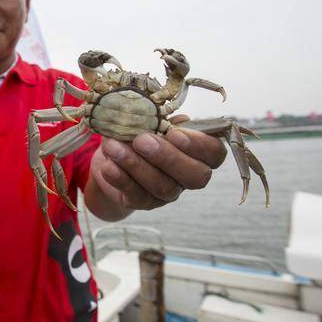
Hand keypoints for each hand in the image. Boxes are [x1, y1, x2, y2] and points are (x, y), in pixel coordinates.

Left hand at [89, 116, 226, 211]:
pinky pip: (136, 196)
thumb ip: (163, 119)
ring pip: (163, 187)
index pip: (214, 153)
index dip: (199, 145)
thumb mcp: (150, 120)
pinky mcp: (143, 202)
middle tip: (142, 140)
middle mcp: (188, 176)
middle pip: (195, 176)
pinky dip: (121, 179)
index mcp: (198, 152)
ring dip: (136, 165)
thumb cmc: (137, 132)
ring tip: (113, 147)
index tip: (174, 132)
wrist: (111, 156)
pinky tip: (108, 166)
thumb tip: (177, 119)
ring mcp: (167, 193)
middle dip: (168, 157)